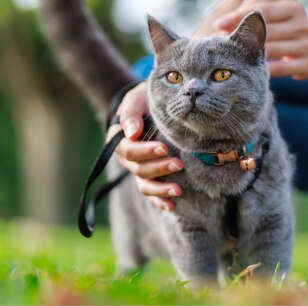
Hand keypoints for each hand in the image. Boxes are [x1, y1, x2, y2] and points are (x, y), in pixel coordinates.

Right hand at [106, 82, 183, 210]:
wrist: (158, 103)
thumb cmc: (147, 98)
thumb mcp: (138, 97)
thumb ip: (132, 112)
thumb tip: (132, 133)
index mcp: (120, 138)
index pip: (128, 150)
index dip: (145, 151)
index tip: (164, 148)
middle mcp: (127, 157)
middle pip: (138, 169)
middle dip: (159, 168)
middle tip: (178, 164)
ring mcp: (138, 168)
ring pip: (144, 185)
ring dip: (161, 189)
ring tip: (178, 190)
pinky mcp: (150, 176)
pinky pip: (151, 193)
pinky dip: (159, 200)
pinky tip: (172, 205)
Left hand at [214, 0, 307, 78]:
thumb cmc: (287, 31)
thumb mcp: (277, 15)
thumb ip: (255, 11)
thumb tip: (225, 21)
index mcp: (293, 8)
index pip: (262, 10)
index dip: (239, 17)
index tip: (218, 25)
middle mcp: (302, 25)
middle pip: (266, 31)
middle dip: (241, 37)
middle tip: (220, 44)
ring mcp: (307, 45)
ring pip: (272, 50)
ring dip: (249, 56)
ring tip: (230, 59)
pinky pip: (280, 69)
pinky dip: (263, 70)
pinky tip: (248, 72)